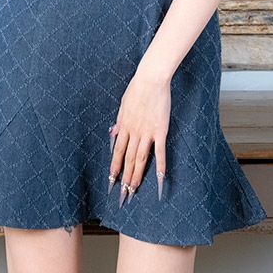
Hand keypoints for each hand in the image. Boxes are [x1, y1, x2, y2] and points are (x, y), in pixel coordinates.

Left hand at [108, 72, 169, 205]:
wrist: (151, 79)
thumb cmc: (137, 89)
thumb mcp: (123, 104)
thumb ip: (119, 121)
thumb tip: (114, 133)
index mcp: (124, 125)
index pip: (118, 151)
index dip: (114, 166)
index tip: (112, 179)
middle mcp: (134, 132)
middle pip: (128, 159)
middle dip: (125, 177)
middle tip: (123, 193)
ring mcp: (147, 132)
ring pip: (140, 159)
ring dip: (137, 175)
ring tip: (134, 189)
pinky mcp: (160, 130)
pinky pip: (160, 151)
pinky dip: (160, 165)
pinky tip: (161, 178)